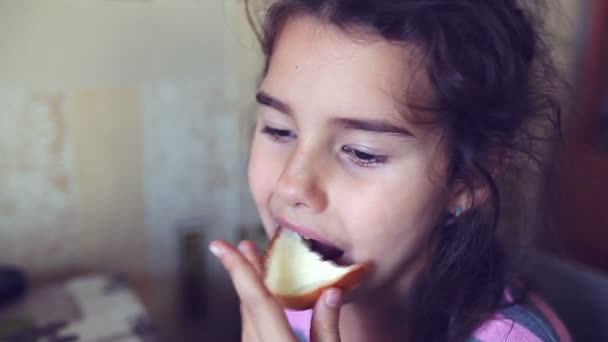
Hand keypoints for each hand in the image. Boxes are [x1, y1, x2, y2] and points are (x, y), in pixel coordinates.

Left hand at [210, 240, 342, 341]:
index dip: (238, 268)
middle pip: (249, 304)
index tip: (219, 246)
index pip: (256, 299)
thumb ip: (326, 327)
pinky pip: (253, 329)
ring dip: (251, 290)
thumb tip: (332, 291)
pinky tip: (266, 301)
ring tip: (257, 267)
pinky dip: (257, 309)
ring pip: (248, 317)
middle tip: (244, 246)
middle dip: (246, 272)